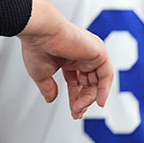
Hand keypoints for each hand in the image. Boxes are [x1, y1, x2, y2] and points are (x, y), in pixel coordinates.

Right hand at [18, 0, 112, 118]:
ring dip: (89, 98)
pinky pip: (106, 75)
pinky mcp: (98, 52)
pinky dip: (104, 89)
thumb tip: (51, 99)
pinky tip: (98, 101)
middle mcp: (80, 55)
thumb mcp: (41, 74)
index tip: (74, 111)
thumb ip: (48, 88)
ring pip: (97, 82)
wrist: (41, 31)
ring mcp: (90, 53)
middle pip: (88, 84)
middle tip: (76, 111)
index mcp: (67, 58)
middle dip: (82, 100)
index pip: (76, 82)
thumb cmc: (37, 46)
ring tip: (79, 107)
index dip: (75, 98)